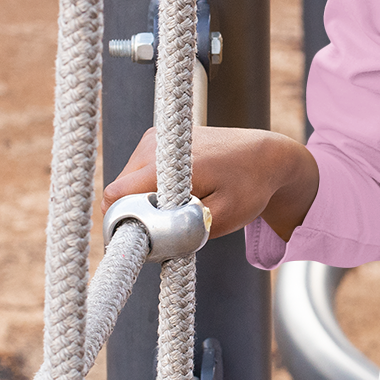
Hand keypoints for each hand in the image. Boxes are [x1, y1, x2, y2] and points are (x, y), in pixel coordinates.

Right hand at [103, 126, 319, 241]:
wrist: (264, 155)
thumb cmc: (248, 188)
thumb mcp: (220, 219)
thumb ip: (183, 232)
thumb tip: (150, 241)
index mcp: (166, 164)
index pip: (116, 196)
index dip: (122, 223)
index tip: (144, 239)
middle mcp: (153, 145)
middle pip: (119, 191)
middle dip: (136, 214)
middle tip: (168, 225)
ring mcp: (153, 138)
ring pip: (127, 182)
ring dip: (144, 200)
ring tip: (178, 206)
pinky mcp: (156, 138)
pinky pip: (138, 172)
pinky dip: (150, 187)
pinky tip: (177, 192)